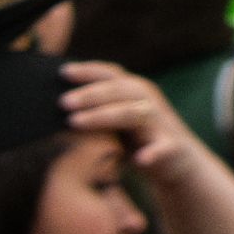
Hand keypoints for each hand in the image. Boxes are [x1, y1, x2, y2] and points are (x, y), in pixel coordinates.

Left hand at [66, 61, 200, 191]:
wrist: (179, 163)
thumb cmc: (138, 138)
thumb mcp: (115, 120)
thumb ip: (93, 110)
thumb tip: (55, 104)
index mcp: (134, 92)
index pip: (111, 75)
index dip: (89, 71)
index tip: (62, 72)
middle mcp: (148, 103)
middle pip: (119, 91)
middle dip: (90, 95)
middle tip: (62, 102)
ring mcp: (161, 124)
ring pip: (133, 114)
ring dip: (104, 116)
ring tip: (75, 122)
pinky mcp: (172, 147)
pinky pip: (162, 148)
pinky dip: (152, 152)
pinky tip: (140, 159)